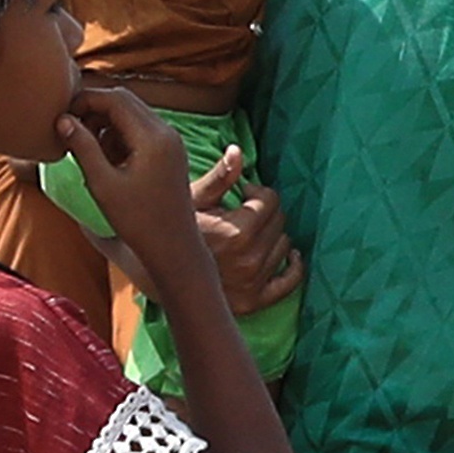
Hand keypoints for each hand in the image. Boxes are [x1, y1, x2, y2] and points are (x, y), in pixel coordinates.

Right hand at [60, 85, 220, 277]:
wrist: (174, 248)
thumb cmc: (137, 221)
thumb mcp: (103, 184)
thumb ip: (83, 148)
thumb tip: (63, 119)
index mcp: (153, 137)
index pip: (115, 98)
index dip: (85, 101)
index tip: (63, 117)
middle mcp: (166, 132)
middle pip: (124, 101)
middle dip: (95, 112)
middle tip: (73, 134)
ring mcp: (171, 141)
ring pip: (132, 114)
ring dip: (107, 125)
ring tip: (90, 154)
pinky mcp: (171, 152)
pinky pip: (141, 130)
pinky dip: (120, 136)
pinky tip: (108, 161)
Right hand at [189, 148, 304, 318]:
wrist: (160, 272)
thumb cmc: (176, 229)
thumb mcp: (192, 199)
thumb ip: (220, 177)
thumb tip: (238, 151)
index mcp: (236, 233)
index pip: (270, 201)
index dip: (257, 191)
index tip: (243, 192)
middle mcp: (249, 260)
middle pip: (279, 221)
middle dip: (266, 211)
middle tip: (246, 211)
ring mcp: (252, 283)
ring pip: (284, 246)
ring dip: (273, 235)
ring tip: (251, 232)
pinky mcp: (254, 301)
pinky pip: (289, 282)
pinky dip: (294, 267)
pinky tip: (290, 255)